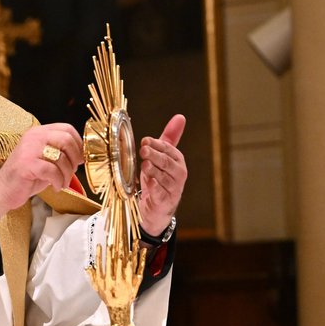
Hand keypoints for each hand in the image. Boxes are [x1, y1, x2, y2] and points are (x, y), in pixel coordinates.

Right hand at [0, 123, 83, 234]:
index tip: (79, 158)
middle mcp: (33, 137)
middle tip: (73, 171)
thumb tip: (81, 154)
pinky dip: (58, 181)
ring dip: (67, 174)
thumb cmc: (26, 177)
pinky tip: (55, 187)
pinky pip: (52, 171)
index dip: (78, 143)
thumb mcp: (44, 159)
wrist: (3, 191)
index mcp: (38, 132)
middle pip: (66, 139)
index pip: (66, 128)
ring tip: (62, 183)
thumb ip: (59, 152)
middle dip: (75, 158)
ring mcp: (29, 149)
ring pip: (61, 157)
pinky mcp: (27, 164)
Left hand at [138, 114, 186, 235]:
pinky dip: (154, 187)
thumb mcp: (162, 157)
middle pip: (167, 162)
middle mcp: (178, 174)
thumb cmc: (158, 179)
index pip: (169, 150)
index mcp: (177, 161)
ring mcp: (173, 189)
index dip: (157, 144)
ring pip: (164, 177)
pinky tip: (148, 182)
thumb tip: (180, 117)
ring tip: (145, 164)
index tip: (145, 140)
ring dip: (154, 170)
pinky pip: (160, 193)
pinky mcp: (165, 201)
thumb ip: (168, 139)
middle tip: (143, 149)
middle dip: (155, 155)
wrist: (156, 208)